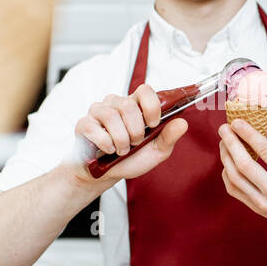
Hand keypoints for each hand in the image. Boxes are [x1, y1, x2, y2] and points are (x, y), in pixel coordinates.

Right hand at [73, 85, 187, 181]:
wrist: (106, 175)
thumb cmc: (130, 159)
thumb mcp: (155, 152)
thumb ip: (168, 137)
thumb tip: (182, 123)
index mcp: (135, 106)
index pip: (145, 91)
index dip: (151, 106)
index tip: (153, 124)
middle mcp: (116, 104)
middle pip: (128, 105)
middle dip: (135, 130)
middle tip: (134, 143)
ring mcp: (98, 112)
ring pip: (111, 116)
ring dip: (120, 139)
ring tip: (121, 150)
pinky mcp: (84, 124)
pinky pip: (94, 128)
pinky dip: (105, 143)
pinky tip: (108, 150)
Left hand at [217, 119, 266, 241]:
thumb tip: (262, 126)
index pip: (266, 151)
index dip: (249, 134)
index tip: (238, 121)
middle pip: (245, 164)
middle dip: (231, 143)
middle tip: (225, 128)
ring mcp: (264, 203)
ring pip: (235, 177)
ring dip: (226, 156)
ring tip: (224, 142)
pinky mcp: (256, 209)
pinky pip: (234, 190)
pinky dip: (227, 173)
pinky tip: (228, 161)